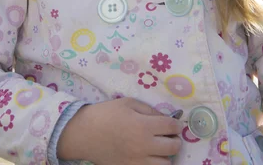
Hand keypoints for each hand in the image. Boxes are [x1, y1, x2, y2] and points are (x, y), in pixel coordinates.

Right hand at [57, 97, 182, 164]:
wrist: (85, 133)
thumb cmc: (106, 114)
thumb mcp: (128, 103)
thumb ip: (149, 110)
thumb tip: (165, 119)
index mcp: (143, 126)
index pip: (171, 127)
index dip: (177, 125)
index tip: (175, 124)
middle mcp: (144, 146)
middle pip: (173, 147)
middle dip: (175, 140)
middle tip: (169, 135)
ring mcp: (138, 161)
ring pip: (165, 163)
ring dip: (166, 155)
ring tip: (159, 147)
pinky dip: (154, 164)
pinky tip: (149, 156)